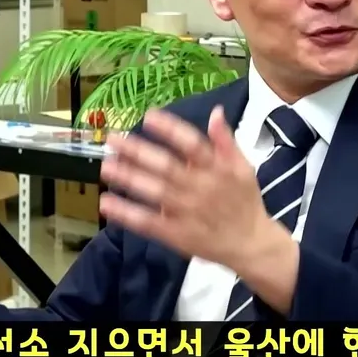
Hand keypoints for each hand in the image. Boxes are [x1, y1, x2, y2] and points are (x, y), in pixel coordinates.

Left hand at [100, 106, 273, 268]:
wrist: (251, 244)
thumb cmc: (245, 201)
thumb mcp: (243, 167)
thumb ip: (226, 141)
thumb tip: (215, 112)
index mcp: (218, 169)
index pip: (193, 145)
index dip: (171, 130)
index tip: (149, 116)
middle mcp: (201, 188)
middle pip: (167, 167)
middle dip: (139, 152)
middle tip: (113, 139)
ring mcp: (187, 212)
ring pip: (155, 192)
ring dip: (129, 178)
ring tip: (106, 166)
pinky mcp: (177, 234)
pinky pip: (149, 223)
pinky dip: (127, 213)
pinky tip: (107, 203)